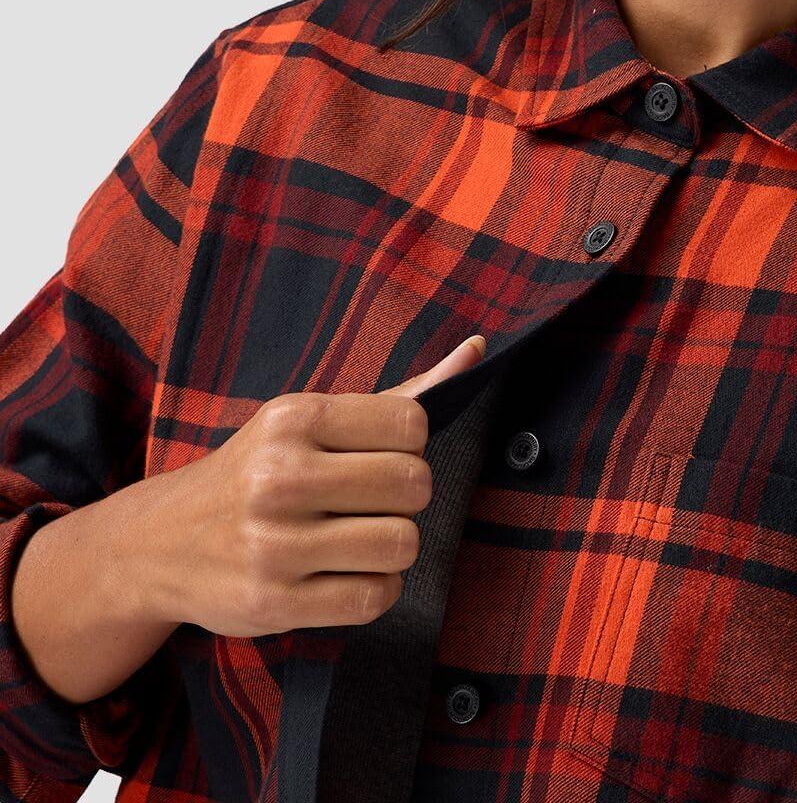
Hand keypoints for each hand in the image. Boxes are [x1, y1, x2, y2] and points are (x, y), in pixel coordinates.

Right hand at [145, 334, 486, 636]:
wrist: (159, 543)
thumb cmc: (259, 470)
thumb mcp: (313, 420)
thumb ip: (401, 395)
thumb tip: (477, 352)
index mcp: (293, 419)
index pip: (412, 425)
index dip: (411, 446)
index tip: (382, 455)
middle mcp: (280, 477)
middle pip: (414, 484)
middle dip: (408, 496)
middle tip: (374, 502)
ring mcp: (274, 544)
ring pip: (402, 544)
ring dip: (395, 546)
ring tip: (361, 539)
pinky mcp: (274, 603)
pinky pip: (375, 598)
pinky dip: (376, 589)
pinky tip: (345, 574)